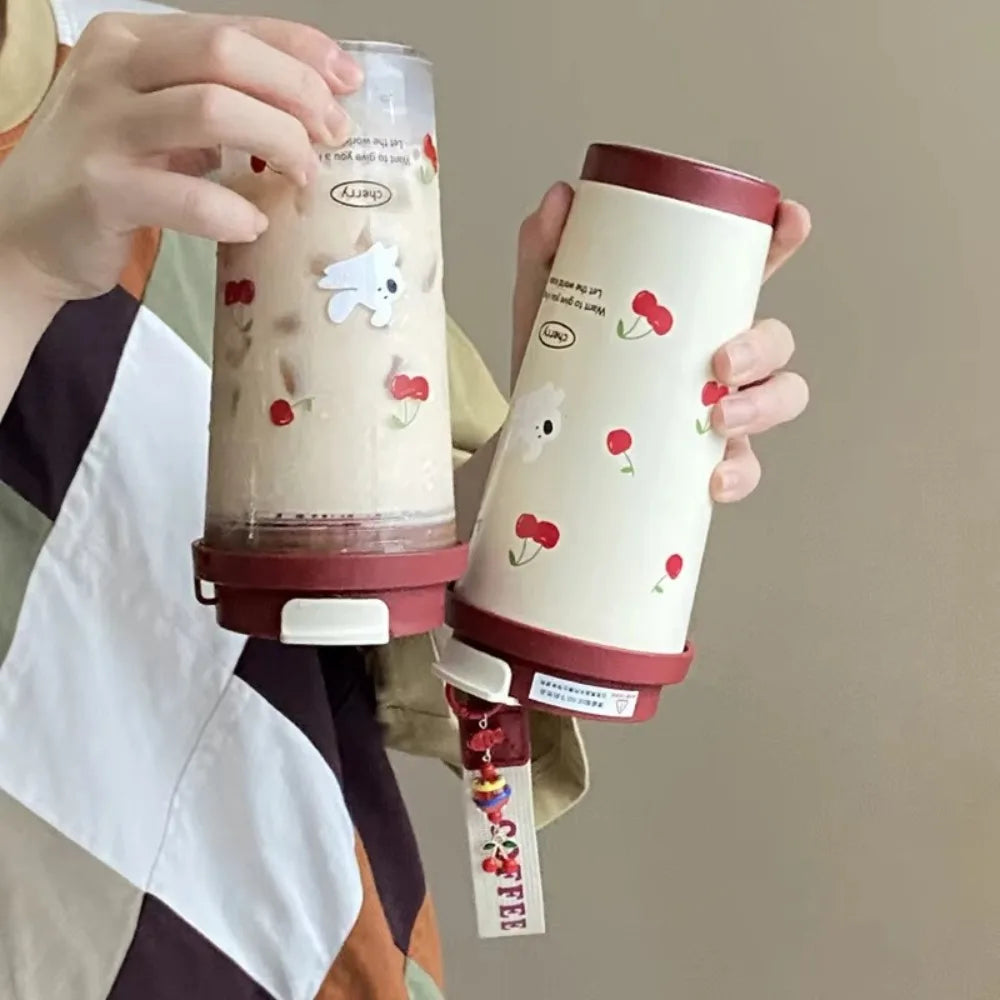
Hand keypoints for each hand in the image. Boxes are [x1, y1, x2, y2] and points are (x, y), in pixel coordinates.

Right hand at [0, 12, 360, 303]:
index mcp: (131, 41)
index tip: (347, 84)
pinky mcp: (100, 190)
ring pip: (213, 109)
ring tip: (302, 177)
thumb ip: (216, 103)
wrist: (25, 232)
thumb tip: (308, 113)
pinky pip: (187, 196)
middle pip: (226, 54)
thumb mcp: (157, 120)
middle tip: (331, 136)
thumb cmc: (106, 174)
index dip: (300, 51)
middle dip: (297, 92)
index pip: (231, 26)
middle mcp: (112, 70)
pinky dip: (234, 211)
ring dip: (278, 141)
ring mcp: (101, 128)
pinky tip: (255, 223)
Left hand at [512, 184, 810, 502]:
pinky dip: (738, 474)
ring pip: (780, 399)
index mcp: (694, 309)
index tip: (791, 219)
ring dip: (762, 407)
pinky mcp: (704, 461)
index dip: (783, 239)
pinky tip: (713, 478)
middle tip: (720, 361)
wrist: (533, 439)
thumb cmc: (555, 361)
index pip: (751, 267)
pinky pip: (745, 468)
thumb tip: (560, 196)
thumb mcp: (547, 302)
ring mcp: (720, 410)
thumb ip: (547, 247)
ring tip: (718, 418)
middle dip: (764, 346)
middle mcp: (720, 357)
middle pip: (777, 340)